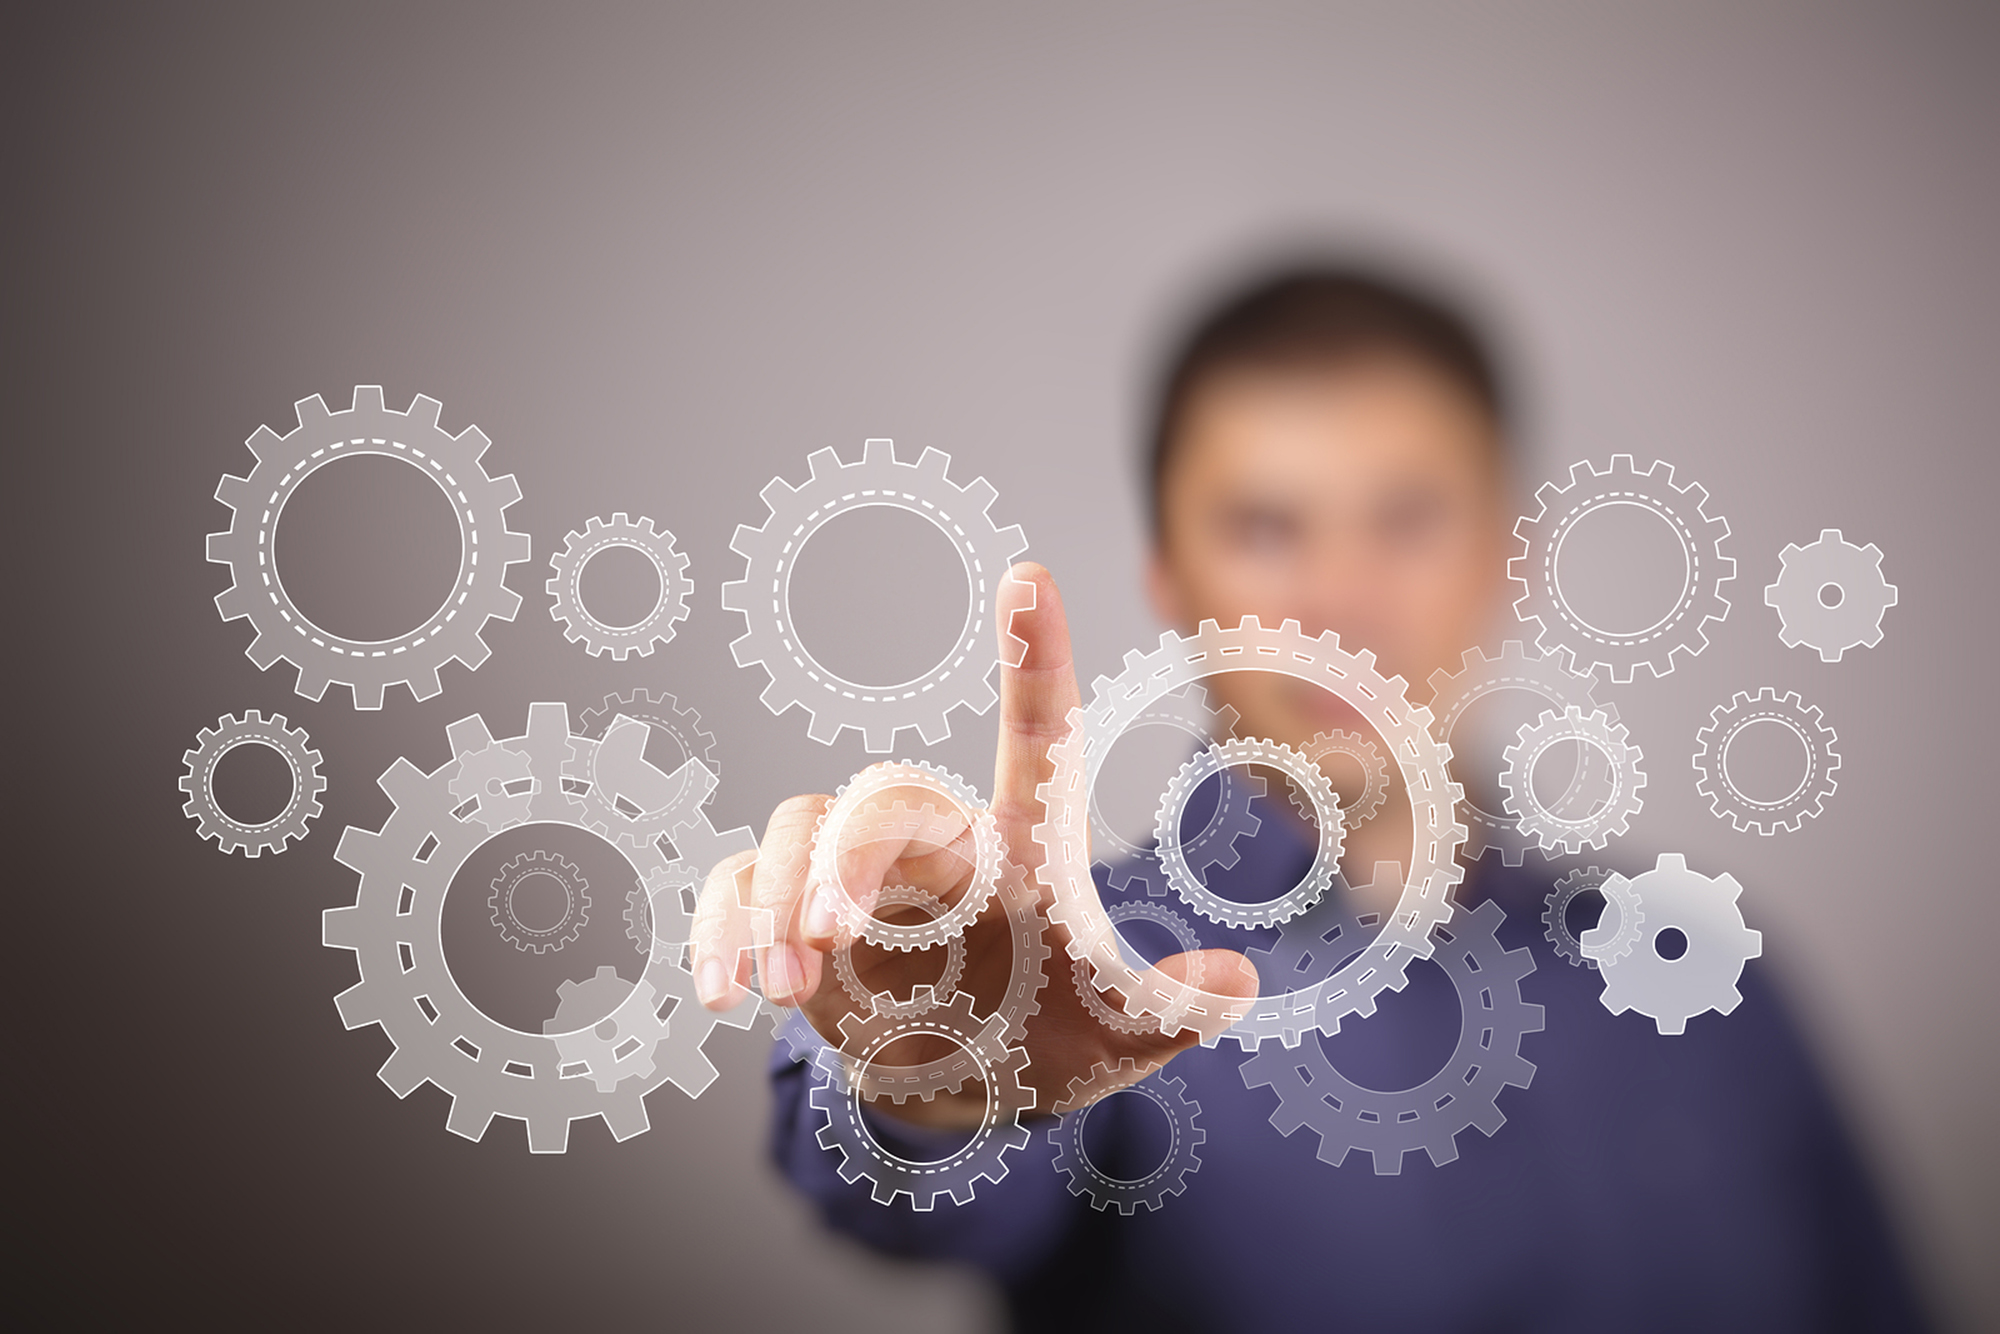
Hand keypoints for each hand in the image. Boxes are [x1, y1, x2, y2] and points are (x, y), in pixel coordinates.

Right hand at [689, 561, 1259, 1126]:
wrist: (967, 1076)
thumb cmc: (1053, 1030)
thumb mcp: (1118, 1030)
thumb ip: (1171, 1010)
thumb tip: (1238, 987)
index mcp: (1023, 850)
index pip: (1035, 738)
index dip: (1033, 660)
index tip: (1030, 576)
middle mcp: (937, 845)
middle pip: (885, 795)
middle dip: (849, 854)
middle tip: (834, 934)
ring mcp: (854, 874)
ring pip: (799, 824)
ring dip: (780, 897)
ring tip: (787, 987)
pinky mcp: (789, 912)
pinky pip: (735, 885)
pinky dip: (721, 929)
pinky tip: (724, 993)